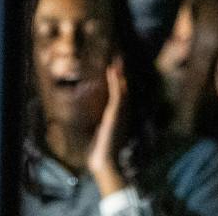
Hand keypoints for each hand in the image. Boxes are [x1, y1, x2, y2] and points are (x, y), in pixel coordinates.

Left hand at [86, 60, 128, 194]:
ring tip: (118, 59)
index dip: (119, 81)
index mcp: (119, 115)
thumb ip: (100, 124)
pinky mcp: (115, 114)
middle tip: (120, 57)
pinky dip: (115, 82)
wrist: (104, 160)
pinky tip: (112, 71)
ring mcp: (120, 113)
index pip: (120, 94)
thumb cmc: (101, 149)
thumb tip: (93, 119)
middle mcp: (122, 112)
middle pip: (123, 88)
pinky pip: (116, 94)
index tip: (116, 67)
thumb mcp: (100, 132)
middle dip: (122, 73)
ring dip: (120, 74)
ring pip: (122, 89)